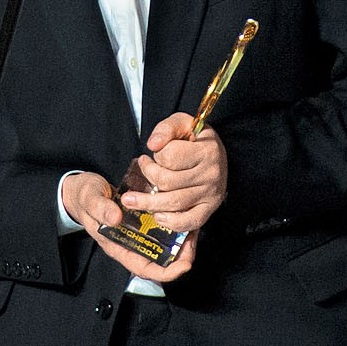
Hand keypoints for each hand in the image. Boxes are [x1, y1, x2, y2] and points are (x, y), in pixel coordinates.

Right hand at [60, 171, 200, 282]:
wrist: (83, 188)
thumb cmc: (85, 197)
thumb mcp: (90, 200)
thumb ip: (101, 209)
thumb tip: (116, 218)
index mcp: (117, 246)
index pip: (144, 269)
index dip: (167, 272)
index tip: (185, 264)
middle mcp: (130, 243)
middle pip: (159, 260)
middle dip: (181, 256)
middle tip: (194, 240)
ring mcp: (137, 232)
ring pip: (163, 244)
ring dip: (180, 239)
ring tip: (193, 227)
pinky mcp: (142, 220)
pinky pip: (161, 227)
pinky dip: (174, 223)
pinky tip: (182, 213)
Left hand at [122, 112, 227, 232]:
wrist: (215, 153)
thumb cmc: (195, 138)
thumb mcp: (182, 123)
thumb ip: (166, 129)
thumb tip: (153, 144)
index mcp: (207, 150)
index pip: (170, 157)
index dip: (156, 156)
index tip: (151, 154)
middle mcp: (212, 174)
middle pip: (167, 182)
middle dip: (148, 175)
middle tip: (143, 167)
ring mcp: (211, 194)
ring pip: (173, 202)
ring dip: (148, 202)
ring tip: (131, 199)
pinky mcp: (209, 209)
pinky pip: (189, 222)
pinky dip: (171, 222)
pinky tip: (157, 215)